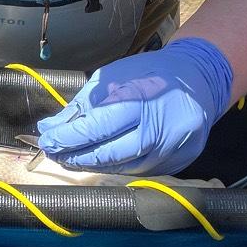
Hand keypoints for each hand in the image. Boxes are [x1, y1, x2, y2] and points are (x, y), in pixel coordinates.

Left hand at [35, 38, 233, 175]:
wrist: (199, 78)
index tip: (47, 141)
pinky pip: (142, 172)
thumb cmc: (151, 74)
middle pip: (109, 156)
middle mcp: (159, 129)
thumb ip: (83, 105)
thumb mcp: (114, 78)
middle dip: (76, 158)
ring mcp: (172, 149)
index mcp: (140, 101)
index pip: (97, 128)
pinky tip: (103, 161)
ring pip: (124, 169)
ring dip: (94, 166)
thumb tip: (52, 128)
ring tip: (74, 158)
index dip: (68, 138)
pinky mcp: (180, 162)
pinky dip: (118, 168)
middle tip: (54, 154)